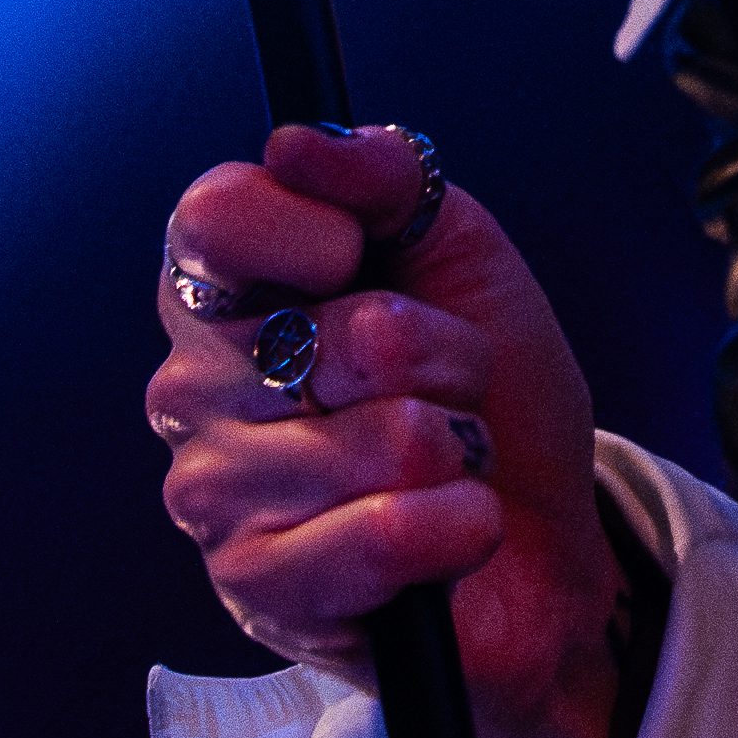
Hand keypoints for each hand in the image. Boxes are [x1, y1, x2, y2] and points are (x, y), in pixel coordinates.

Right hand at [147, 122, 647, 737]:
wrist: (544, 542)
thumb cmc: (488, 394)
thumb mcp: (460, 251)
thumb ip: (388, 177)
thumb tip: (297, 144)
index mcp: (226, 292)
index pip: (215, 219)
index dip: (317, 229)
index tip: (364, 258)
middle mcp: (194, 389)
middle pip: (341, 333)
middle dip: (442, 358)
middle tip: (441, 389)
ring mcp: (216, 498)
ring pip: (385, 438)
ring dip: (459, 448)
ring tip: (445, 464)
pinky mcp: (261, 593)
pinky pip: (381, 537)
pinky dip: (456, 528)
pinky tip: (453, 534)